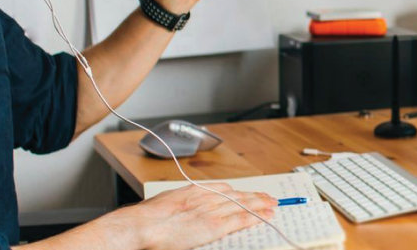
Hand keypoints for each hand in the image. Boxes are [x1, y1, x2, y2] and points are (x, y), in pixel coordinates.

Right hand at [117, 183, 277, 249]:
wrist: (143, 224)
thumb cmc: (147, 217)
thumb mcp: (166, 202)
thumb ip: (180, 203)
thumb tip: (181, 208)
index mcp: (194, 191)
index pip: (224, 189)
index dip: (239, 192)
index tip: (247, 193)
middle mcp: (207, 198)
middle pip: (237, 195)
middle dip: (255, 196)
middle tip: (269, 197)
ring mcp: (212, 211)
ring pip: (243, 205)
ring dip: (260, 205)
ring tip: (273, 205)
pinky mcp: (214, 226)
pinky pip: (240, 220)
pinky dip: (255, 217)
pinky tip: (265, 217)